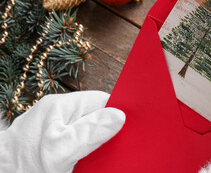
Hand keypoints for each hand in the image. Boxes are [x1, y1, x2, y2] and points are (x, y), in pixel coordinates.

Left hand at [0, 91, 125, 172]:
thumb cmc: (23, 166)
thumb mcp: (61, 149)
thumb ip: (90, 131)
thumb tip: (120, 115)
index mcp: (60, 106)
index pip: (101, 100)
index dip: (118, 113)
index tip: (130, 130)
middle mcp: (57, 114)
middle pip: (95, 116)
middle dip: (108, 131)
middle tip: (115, 149)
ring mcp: (53, 130)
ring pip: (87, 132)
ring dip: (96, 145)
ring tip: (99, 158)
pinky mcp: (51, 146)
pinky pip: (77, 144)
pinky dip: (85, 154)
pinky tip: (86, 163)